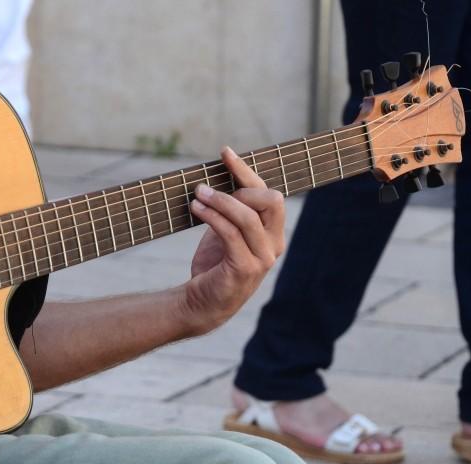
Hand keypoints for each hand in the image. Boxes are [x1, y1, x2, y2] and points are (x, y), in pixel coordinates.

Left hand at [181, 146, 284, 332]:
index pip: (268, 193)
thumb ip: (232, 209)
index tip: (224, 153)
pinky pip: (230, 233)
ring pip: (247, 216)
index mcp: (273, 233)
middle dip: (240, 187)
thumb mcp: (226, 231)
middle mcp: (274, 244)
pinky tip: (196, 208)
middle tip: (208, 190)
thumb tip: (223, 173)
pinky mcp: (245, 268)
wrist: (202, 303)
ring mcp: (262, 258)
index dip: (247, 170)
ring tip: (197, 195)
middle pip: (271, 201)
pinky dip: (212, 216)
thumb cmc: (214, 265)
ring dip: (220, 201)